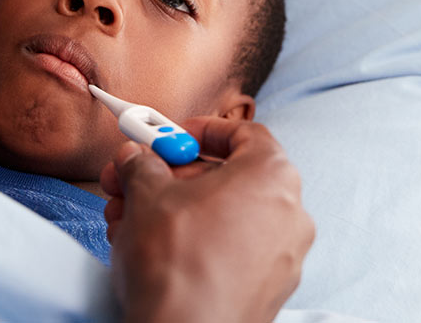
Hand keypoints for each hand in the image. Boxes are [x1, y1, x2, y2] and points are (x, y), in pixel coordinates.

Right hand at [99, 118, 314, 322]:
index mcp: (272, 176)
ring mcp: (283, 256)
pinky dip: (196, 242)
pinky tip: (154, 250)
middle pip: (228, 177)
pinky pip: (231, 250)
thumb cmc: (177, 266)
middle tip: (137, 178)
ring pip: (224, 217)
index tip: (170, 137)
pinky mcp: (268, 290)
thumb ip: (143, 164)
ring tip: (131, 219)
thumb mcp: (147, 194)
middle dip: (174, 177)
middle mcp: (289, 214)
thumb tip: (137, 159)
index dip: (201, 131)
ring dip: (176, 211)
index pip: (244, 133)